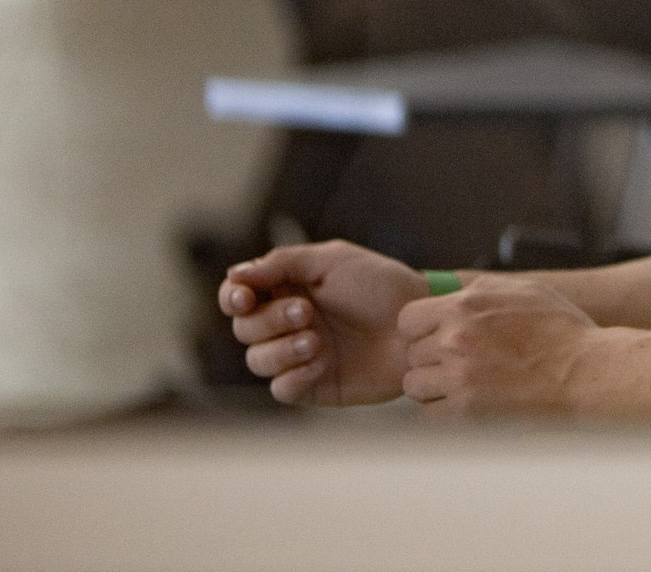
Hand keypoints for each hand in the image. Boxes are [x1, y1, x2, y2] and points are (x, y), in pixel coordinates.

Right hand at [218, 241, 426, 406]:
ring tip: (316, 340)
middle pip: (244, 329)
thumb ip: (283, 264)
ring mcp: (298, 356)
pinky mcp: (314, 385)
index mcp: (287, 289)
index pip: (239, 296)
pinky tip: (321, 362)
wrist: (418, 324)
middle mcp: (287, 324)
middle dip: (268, 320)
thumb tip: (235, 273)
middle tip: (306, 312)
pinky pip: (282, 389)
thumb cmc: (382, 286)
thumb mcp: (333, 261)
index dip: (232, 297)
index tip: (244, 297)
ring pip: (258, 361)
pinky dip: (293, 376)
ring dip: (280, 349)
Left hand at [396, 274, 605, 417]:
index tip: (435, 338)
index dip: (420, 330)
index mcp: (466, 305)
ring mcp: (458, 375)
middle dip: (430, 359)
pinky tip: (470, 404)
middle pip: (411, 353)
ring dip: (433, 387)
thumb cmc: (563, 331)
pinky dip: (445, 412)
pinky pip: (430, 414)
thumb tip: (452, 291)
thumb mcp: (523, 290)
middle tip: (458, 364)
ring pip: (415, 385)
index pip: (408, 319)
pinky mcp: (466, 410)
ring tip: (462, 386)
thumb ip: (481, 289)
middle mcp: (455, 339)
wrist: (586, 372)